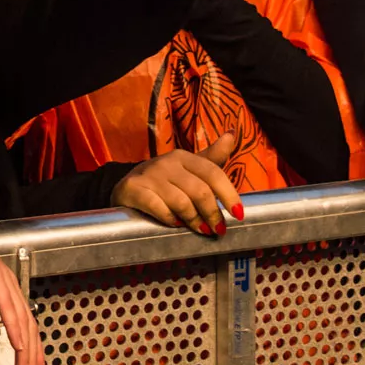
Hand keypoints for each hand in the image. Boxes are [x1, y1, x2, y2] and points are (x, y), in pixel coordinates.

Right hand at [0, 213, 43, 364]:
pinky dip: (15, 328)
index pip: (25, 325)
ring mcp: (5, 282)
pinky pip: (8, 308)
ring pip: (22, 321)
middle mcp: (11, 287)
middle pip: (28, 327)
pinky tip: (18, 345)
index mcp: (7, 291)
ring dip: (25, 349)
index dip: (31, 348)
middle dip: (32, 356)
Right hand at [112, 134, 242, 234]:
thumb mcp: (189, 169)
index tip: (239, 214)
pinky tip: (175, 224)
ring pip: (181, 202)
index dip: (229, 194)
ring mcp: (149, 175)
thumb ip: (212, 157)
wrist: (126, 187)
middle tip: (218, 229)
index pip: (213, 173)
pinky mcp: (133, 189)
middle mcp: (166, 163)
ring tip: (199, 229)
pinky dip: (170, 219)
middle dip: (212, 213)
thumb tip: (232, 134)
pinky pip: (158, 208)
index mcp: (184, 157)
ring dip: (194, 220)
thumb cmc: (164, 181)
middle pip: (199, 191)